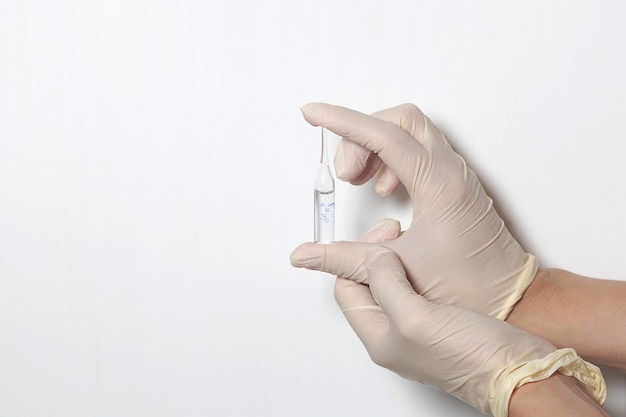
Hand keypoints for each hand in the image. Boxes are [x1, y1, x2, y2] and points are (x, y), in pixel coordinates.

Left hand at [294, 235, 605, 416]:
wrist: (521, 373)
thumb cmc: (474, 359)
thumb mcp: (417, 317)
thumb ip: (387, 285)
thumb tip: (373, 258)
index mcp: (380, 338)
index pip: (346, 289)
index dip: (356, 257)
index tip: (384, 235)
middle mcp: (396, 336)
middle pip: (367, 286)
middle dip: (377, 256)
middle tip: (395, 234)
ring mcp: (420, 330)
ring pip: (393, 285)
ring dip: (398, 260)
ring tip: (410, 242)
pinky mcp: (444, 323)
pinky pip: (420, 289)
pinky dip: (420, 269)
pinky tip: (432, 259)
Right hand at [298, 102, 535, 318]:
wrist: (512, 300)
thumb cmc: (468, 288)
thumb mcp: (396, 271)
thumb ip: (345, 260)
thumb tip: (307, 255)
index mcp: (439, 186)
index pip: (383, 135)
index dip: (342, 122)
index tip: (314, 113)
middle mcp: (450, 172)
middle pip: (400, 120)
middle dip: (362, 135)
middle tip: (345, 172)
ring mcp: (455, 175)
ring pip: (410, 132)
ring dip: (377, 146)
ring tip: (359, 180)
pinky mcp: (454, 185)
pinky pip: (419, 151)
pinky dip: (392, 158)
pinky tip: (384, 188)